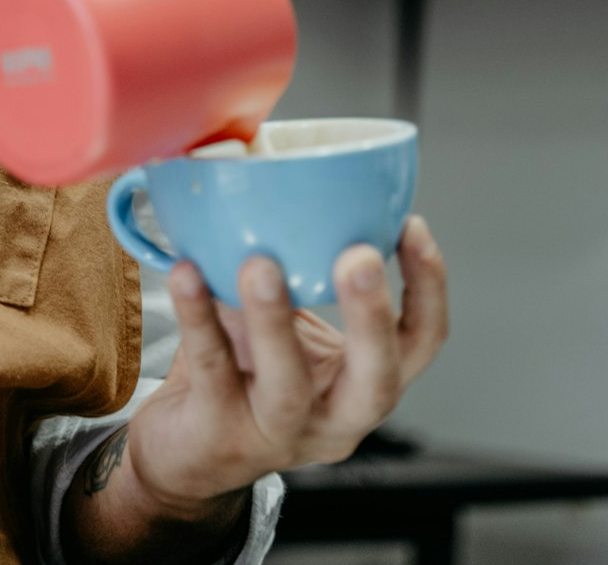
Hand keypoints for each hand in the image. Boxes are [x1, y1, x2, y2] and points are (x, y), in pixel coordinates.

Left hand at [124, 216, 447, 512]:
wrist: (184, 452)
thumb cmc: (244, 373)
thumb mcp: (285, 322)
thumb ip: (295, 265)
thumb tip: (272, 161)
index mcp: (363, 383)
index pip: (421, 343)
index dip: (428, 286)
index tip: (411, 223)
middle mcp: (333, 418)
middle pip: (378, 381)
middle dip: (372, 318)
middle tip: (361, 255)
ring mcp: (277, 434)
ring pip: (288, 385)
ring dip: (276, 321)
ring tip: (259, 264)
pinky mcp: (219, 435)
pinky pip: (212, 371)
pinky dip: (200, 318)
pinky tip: (186, 273)